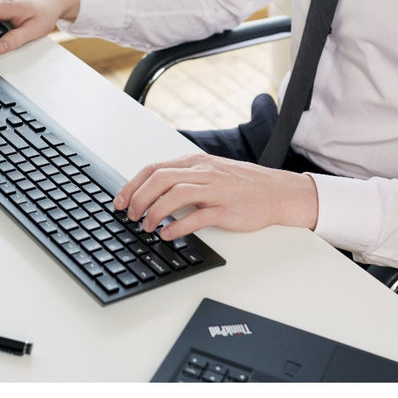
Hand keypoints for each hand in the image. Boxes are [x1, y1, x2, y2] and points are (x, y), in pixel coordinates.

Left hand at [113, 153, 318, 238]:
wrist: (278, 192)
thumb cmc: (242, 185)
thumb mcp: (209, 173)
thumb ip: (184, 179)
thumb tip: (151, 193)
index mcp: (195, 163)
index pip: (154, 169)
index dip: (132, 185)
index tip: (119, 201)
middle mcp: (203, 172)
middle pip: (160, 179)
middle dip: (139, 198)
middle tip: (130, 215)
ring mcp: (215, 190)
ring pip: (176, 194)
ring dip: (154, 212)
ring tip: (146, 226)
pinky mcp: (226, 209)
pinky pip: (197, 217)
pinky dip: (177, 226)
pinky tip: (167, 234)